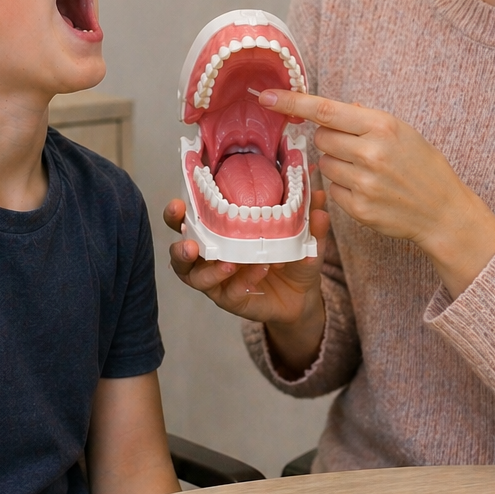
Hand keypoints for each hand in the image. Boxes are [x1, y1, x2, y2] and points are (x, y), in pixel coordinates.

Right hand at [163, 184, 329, 375]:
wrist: (301, 296)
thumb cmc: (290, 257)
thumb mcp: (302, 236)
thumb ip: (308, 218)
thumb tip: (319, 193)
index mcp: (217, 232)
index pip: (187, 220)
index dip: (176, 213)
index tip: (178, 203)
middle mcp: (210, 256)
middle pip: (179, 253)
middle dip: (179, 246)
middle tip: (189, 243)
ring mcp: (217, 281)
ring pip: (196, 278)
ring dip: (208, 270)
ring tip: (229, 262)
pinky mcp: (231, 300)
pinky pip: (230, 291)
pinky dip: (243, 280)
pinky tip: (259, 269)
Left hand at [257, 89, 494, 298]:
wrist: (443, 211)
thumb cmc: (423, 166)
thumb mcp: (402, 131)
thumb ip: (365, 118)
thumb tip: (328, 111)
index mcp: (382, 126)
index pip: (325, 110)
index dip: (292, 102)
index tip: (265, 97)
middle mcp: (371, 153)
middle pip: (320, 138)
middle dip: (329, 140)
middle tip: (354, 147)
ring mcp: (363, 183)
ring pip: (324, 164)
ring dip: (336, 165)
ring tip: (366, 171)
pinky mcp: (358, 208)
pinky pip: (332, 190)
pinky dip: (344, 188)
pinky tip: (368, 190)